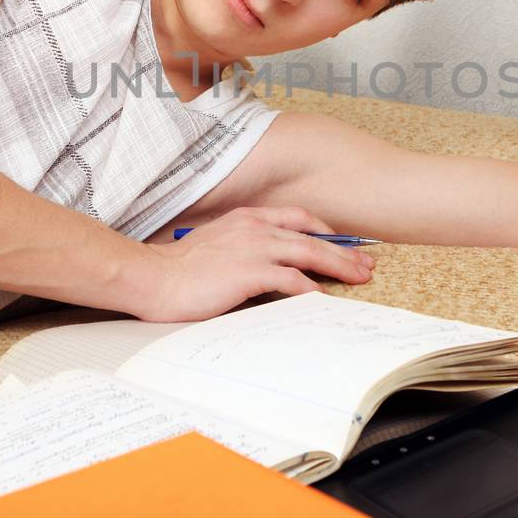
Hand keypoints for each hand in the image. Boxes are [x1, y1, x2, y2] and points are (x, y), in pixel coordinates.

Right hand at [139, 206, 375, 322]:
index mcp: (246, 219)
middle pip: (311, 236)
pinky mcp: (249, 272)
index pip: (296, 218)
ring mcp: (253, 248)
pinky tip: (325, 299)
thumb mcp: (216, 247)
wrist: (152, 278)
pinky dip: (312, 289)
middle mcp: (254, 228)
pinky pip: (291, 280)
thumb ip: (243, 249)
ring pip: (308, 253)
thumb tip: (268, 269)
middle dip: (343, 250)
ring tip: (358, 278)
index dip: (324, 230)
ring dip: (338, 266)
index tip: (342, 243)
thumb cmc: (179, 270)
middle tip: (365, 264)